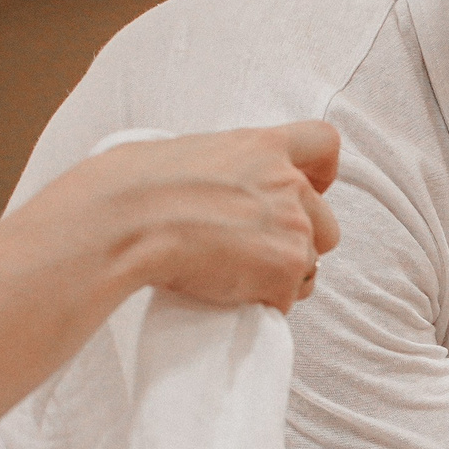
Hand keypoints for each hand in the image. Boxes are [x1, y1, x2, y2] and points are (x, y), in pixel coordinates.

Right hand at [56, 121, 342, 311]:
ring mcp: (292, 229)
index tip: (308, 190)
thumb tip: (214, 184)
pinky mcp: (283, 272)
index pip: (323, 145)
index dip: (322, 174)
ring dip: (279, 278)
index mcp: (263, 148)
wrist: (122, 224)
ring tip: (230, 277)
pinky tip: (224, 293)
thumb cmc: (134, 188)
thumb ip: (225, 167)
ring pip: (308, 268)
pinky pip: (285, 299)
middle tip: (254, 255)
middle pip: (327, 225)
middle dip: (300, 244)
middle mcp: (288, 185)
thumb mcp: (187, 154)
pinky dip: (260, 303)